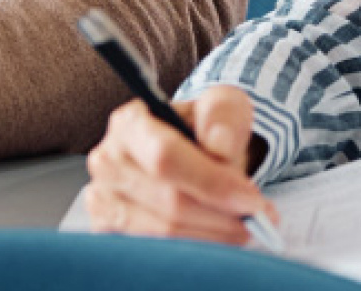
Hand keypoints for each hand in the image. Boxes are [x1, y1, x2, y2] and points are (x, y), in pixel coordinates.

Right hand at [84, 88, 274, 242]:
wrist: (191, 157)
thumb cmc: (206, 131)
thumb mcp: (223, 107)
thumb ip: (223, 115)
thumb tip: (219, 146)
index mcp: (130, 122)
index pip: (165, 156)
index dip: (211, 182)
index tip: (251, 199)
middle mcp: (108, 160)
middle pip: (169, 201)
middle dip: (221, 215)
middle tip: (256, 218)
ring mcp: (104, 200)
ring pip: (164, 233)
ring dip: (212, 236)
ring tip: (241, 227)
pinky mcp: (109, 232)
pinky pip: (156, 253)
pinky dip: (194, 251)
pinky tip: (214, 237)